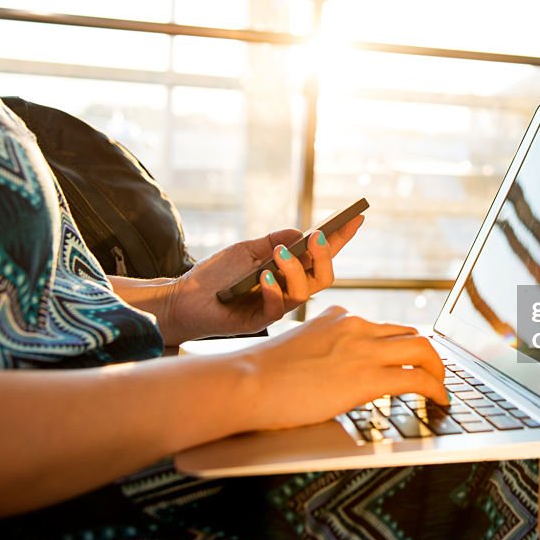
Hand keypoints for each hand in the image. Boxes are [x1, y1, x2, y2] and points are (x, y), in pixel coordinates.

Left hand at [159, 216, 363, 343]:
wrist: (183, 300)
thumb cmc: (215, 276)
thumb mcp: (246, 250)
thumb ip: (273, 241)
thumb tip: (301, 232)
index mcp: (287, 271)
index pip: (319, 255)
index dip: (340, 238)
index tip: (357, 217)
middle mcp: (287, 289)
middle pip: (323, 277)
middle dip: (326, 256)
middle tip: (318, 236)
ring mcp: (275, 307)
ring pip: (304, 292)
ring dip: (295, 270)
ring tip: (280, 254)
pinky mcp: (259, 322)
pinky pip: (276, 307)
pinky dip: (272, 289)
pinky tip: (263, 276)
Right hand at [227, 306, 447, 430]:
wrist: (247, 382)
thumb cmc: (261, 375)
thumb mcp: (297, 348)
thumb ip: (320, 351)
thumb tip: (329, 372)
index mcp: (337, 318)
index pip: (381, 326)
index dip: (399, 344)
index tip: (407, 358)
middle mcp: (355, 326)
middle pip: (409, 333)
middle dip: (426, 354)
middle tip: (433, 372)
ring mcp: (363, 350)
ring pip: (422, 350)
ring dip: (439, 369)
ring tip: (441, 387)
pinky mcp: (367, 377)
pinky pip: (418, 379)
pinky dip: (436, 389)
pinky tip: (439, 400)